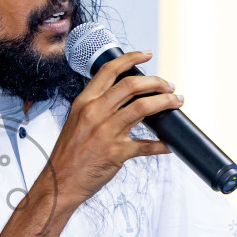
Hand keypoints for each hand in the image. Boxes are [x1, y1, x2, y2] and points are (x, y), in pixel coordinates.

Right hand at [40, 50, 178, 207]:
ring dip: (164, 102)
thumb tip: (122, 98)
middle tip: (168, 85)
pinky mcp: (117, 152)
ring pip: (143, 107)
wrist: (60, 182)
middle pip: (131, 85)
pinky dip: (160, 144)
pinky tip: (166, 144)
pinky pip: (145, 145)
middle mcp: (95, 113)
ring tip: (175, 101)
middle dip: (156, 81)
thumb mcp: (76, 122)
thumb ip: (96, 107)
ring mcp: (107, 132)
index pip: (109, 71)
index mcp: (84, 102)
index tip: (146, 54)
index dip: (131, 58)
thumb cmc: (68, 154)